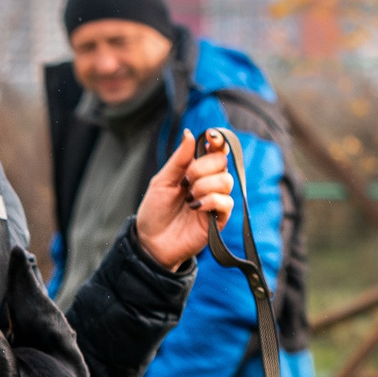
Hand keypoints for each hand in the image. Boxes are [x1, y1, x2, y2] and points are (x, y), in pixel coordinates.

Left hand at [133, 130, 233, 270]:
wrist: (151, 242)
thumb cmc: (155, 211)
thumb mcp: (162, 181)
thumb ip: (178, 160)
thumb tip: (190, 134)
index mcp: (197, 170)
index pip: (216, 150)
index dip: (218, 140)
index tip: (211, 137)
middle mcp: (209, 183)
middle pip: (223, 162)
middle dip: (203, 167)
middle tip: (186, 180)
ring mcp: (215, 201)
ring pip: (226, 181)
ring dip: (205, 185)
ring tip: (189, 197)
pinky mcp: (219, 220)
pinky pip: (226, 202)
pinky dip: (211, 200)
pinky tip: (195, 206)